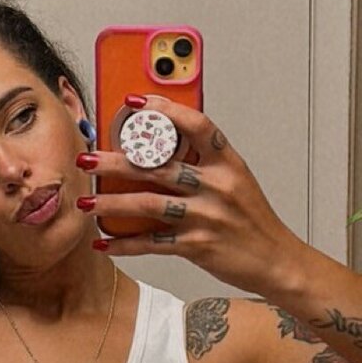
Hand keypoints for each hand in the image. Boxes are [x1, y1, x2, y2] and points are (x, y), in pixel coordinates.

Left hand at [78, 95, 307, 297]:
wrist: (275, 261)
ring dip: (112, 204)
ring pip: (148, 203)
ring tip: (86, 203)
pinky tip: (104, 242)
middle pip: (157, 166)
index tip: (134, 102)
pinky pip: (153, 243)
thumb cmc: (251, 221)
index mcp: (228, 163)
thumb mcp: (237, 181)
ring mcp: (207, 216)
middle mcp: (217, 186)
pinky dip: (125, 244)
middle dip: (115, 162)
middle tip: (87, 159)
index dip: (164, 110)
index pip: (196, 125)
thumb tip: (161, 149)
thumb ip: (204, 164)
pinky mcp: (198, 245)